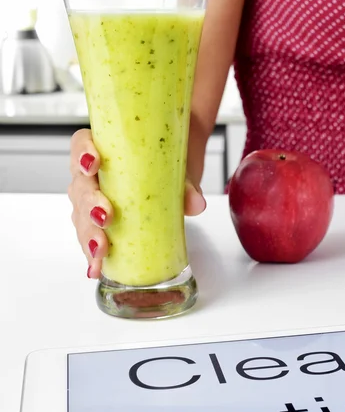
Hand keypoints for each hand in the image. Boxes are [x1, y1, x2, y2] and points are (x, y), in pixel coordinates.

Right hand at [68, 129, 206, 278]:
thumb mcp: (181, 168)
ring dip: (89, 234)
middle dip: (89, 205)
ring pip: (81, 216)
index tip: (93, 165)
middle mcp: (94, 176)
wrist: (179, 173)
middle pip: (81, 187)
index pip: (81, 144)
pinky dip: (94, 254)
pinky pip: (91, 238)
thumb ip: (187, 184)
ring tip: (101, 250)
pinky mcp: (103, 226)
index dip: (82, 153)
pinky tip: (96, 268)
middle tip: (105, 217)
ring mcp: (95, 202)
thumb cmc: (170, 162)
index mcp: (106, 150)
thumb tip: (196, 203)